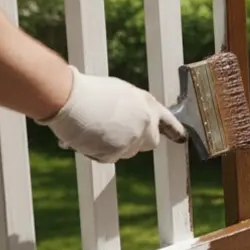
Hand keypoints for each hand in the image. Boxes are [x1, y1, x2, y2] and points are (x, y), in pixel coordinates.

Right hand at [42, 67, 185, 163]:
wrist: (69, 98)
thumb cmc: (88, 91)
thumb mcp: (120, 93)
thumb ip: (132, 109)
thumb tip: (131, 121)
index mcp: (147, 103)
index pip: (167, 120)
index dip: (173, 130)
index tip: (181, 138)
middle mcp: (145, 121)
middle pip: (150, 142)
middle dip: (137, 142)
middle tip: (116, 134)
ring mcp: (133, 137)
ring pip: (128, 151)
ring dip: (115, 147)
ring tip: (94, 129)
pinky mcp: (117, 151)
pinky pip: (109, 158)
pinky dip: (98, 152)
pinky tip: (86, 138)